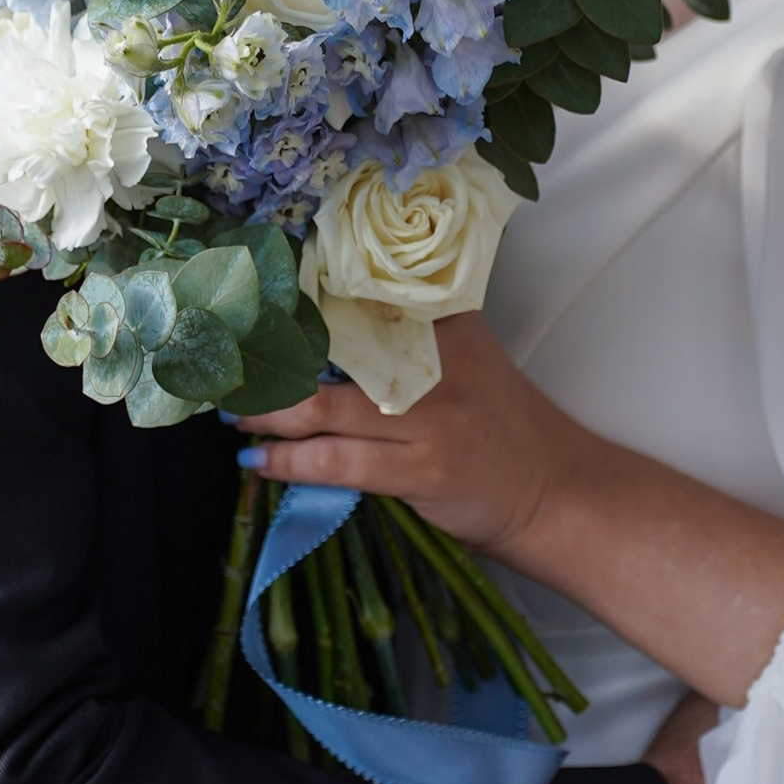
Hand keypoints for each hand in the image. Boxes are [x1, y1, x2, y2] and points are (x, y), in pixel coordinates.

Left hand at [238, 311, 591, 567]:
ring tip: (232, 413)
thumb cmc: (501, 428)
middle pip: (328, 346)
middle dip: (270, 356)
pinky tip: (258, 462)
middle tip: (227, 360)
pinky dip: (289, 462)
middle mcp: (433, 360)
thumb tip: (321, 340)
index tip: (251, 296)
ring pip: (320, 406)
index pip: (358, 292)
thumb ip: (408, 342)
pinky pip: (336, 461)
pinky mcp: (422, 469)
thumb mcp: (466, 362)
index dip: (298, 294)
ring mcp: (428, 416)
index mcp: (443, 322)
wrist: (556, 490)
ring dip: (265, 412)